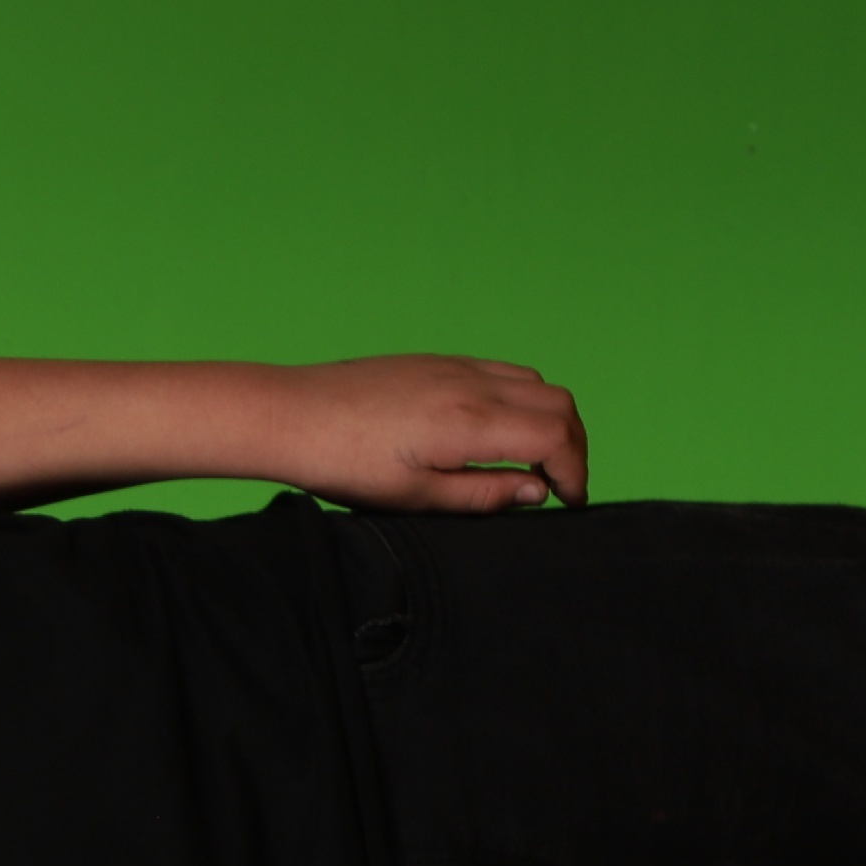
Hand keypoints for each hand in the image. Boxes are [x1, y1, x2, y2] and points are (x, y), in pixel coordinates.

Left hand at [252, 355, 587, 512]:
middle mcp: (471, 384)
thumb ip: (483, 494)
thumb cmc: (343, 462)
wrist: (290, 415)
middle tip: (561, 485)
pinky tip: (497, 431)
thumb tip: (535, 491)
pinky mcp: (434, 361)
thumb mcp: (415, 497)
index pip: (557, 437)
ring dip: (549, 418)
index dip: (575, 473)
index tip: (569, 503)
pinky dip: (520, 398)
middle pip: (559, 403)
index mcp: (471, 422)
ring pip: (534, 381)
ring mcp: (453, 366)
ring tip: (533, 461)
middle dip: (573, 445)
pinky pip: (500, 370)